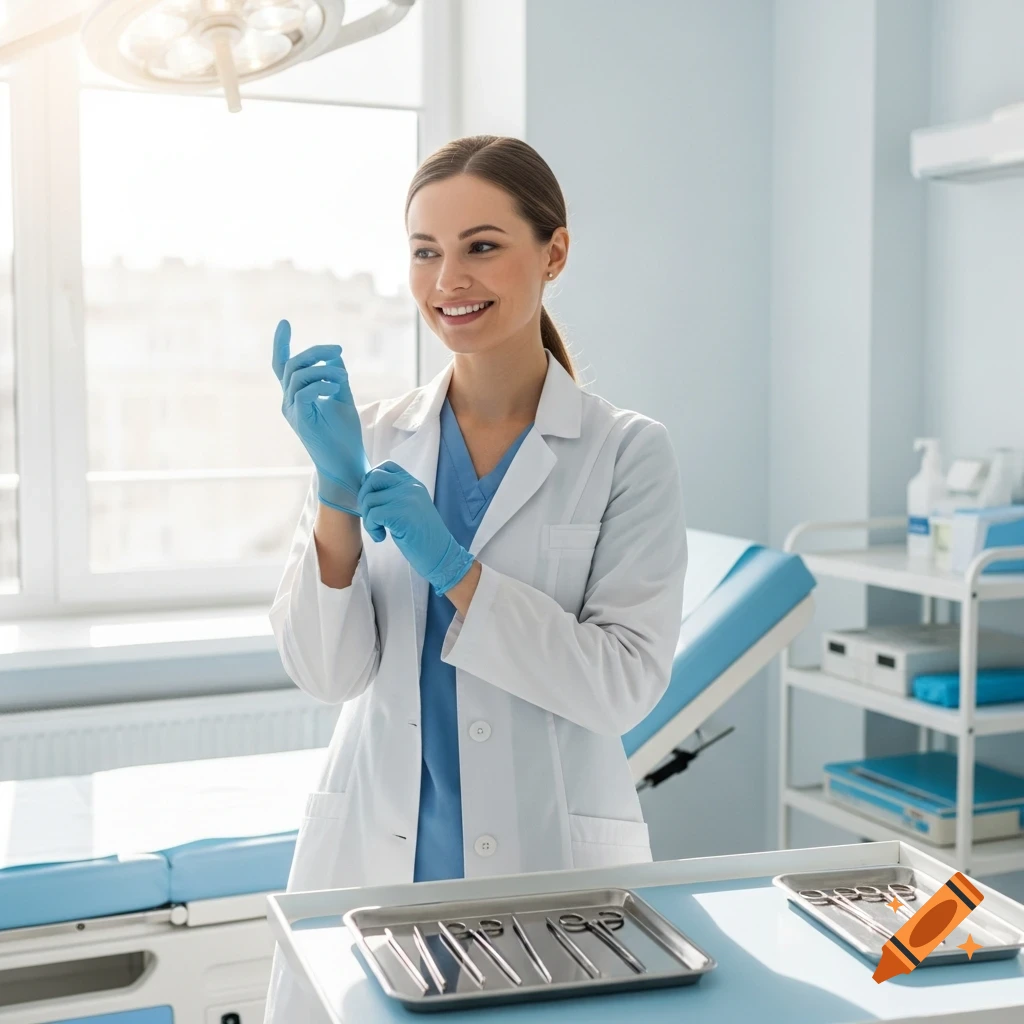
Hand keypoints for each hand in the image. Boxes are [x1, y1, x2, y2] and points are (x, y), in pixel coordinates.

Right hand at [272, 319, 368, 514]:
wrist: (346, 464)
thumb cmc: (344, 435)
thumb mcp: (343, 398)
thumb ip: (336, 376)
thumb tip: (334, 354)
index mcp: (297, 395)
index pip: (282, 366)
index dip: (281, 344)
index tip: (284, 323)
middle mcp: (289, 401)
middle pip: (292, 365)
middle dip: (315, 353)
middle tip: (338, 350)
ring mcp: (292, 411)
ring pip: (297, 376)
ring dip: (323, 370)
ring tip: (343, 377)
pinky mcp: (300, 421)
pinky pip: (303, 393)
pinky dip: (320, 384)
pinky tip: (336, 388)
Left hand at [357, 461, 475, 595]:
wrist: (441, 555)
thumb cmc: (424, 537)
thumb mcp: (411, 509)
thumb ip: (395, 496)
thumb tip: (367, 492)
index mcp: (413, 484)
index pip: (385, 467)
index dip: (371, 481)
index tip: (373, 501)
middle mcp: (410, 486)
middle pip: (373, 478)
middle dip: (364, 498)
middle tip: (371, 517)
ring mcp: (406, 498)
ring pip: (369, 499)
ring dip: (368, 519)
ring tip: (379, 531)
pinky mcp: (401, 513)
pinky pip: (373, 515)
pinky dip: (371, 528)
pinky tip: (381, 537)